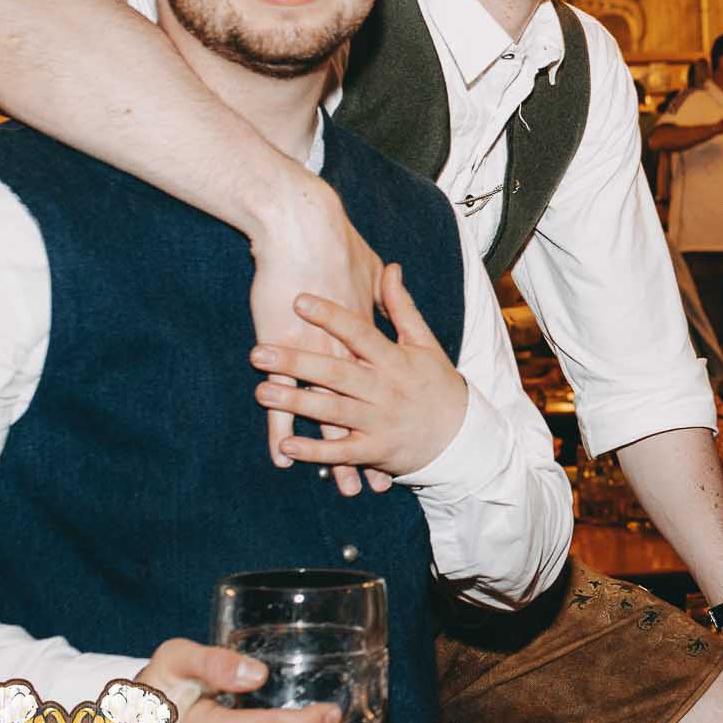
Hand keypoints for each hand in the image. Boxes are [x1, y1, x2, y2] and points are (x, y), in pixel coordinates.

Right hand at [249, 177, 382, 496]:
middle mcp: (348, 355)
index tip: (410, 441)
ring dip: (332, 456)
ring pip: (327, 419)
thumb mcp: (367, 266)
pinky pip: (284, 406)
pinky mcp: (283, 356)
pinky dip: (284, 435)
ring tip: (344, 486)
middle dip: (373, 450)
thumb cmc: (333, 242)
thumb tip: (394, 272)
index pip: (384, 389)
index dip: (395, 416)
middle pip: (363, 414)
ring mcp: (315, 358)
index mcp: (369, 338)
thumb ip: (383, 281)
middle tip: (382, 482)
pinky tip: (285, 460)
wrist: (302, 227)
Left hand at [250, 264, 466, 481]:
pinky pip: (341, 453)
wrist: (462, 437)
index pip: (360, 333)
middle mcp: (385, 389)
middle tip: (259, 352)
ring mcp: (379, 422)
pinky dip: (314, 452)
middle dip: (298, 362)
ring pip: (334, 411)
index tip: (299, 300)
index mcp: (396, 359)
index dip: (330, 317)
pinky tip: (286, 444)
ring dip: (297, 404)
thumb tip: (391, 268)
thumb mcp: (425, 343)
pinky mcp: (375, 451)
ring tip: (262, 391)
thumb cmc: (438, 384)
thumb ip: (402, 308)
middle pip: (337, 373)